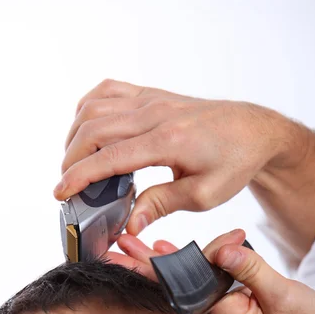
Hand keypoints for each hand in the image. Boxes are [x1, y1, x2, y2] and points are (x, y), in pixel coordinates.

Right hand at [55, 79, 287, 235]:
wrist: (254, 132)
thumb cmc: (233, 162)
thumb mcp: (204, 194)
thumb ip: (162, 204)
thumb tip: (130, 223)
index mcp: (169, 141)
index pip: (110, 157)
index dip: (79, 176)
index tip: (60, 193)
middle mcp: (155, 114)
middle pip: (94, 130)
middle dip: (71, 160)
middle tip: (65, 185)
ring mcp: (152, 100)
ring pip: (95, 108)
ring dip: (75, 135)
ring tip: (73, 163)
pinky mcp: (151, 95)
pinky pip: (108, 91)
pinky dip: (88, 108)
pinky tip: (86, 127)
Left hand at [106, 229, 314, 313]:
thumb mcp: (280, 295)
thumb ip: (249, 269)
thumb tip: (220, 249)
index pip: (176, 287)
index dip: (149, 268)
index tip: (125, 255)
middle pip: (173, 285)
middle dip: (145, 263)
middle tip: (119, 244)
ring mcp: (224, 309)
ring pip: (188, 281)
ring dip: (165, 260)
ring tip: (139, 243)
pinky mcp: (233, 304)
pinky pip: (206, 281)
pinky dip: (192, 263)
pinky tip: (176, 252)